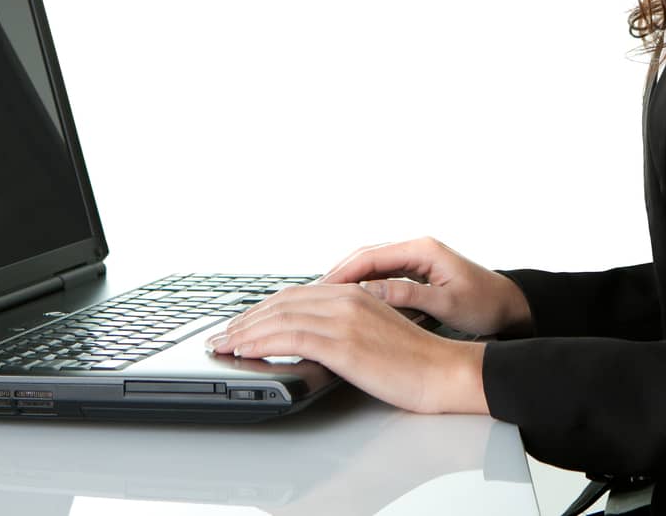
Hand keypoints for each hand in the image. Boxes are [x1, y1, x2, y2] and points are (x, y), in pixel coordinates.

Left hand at [202, 282, 487, 413]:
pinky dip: (261, 342)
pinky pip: (290, 338)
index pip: (295, 295)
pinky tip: (245, 351)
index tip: (240, 323)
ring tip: (224, 345)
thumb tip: (310, 336)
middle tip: (222, 335)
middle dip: (246, 319)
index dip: (262, 309)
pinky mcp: (343, 343)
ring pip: (280, 318)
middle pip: (282, 303)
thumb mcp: (374, 331)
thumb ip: (344, 325)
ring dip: (245, 331)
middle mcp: (346, 299)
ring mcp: (344, 319)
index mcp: (354, 294)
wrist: (443, 372)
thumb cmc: (413, 360)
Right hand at [316, 236, 533, 337]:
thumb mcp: (447, 305)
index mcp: (423, 249)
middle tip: (309, 296)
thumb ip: (408, 296)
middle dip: (337, 275)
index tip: (320, 289)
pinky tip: (346, 302)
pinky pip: (381, 276)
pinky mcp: (416, 272)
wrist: (510, 306)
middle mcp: (416, 249)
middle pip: (365, 257)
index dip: (342, 273)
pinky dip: (361, 286)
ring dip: (346, 281)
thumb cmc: (485, 304)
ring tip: (320, 300)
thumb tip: (370, 292)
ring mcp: (415, 259)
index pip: (371, 256)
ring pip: (370, 267)